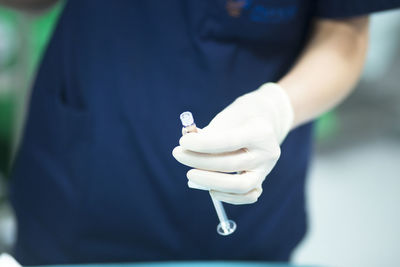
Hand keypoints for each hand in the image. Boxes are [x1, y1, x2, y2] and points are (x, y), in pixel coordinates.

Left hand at [172, 83, 293, 203]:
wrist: (265, 120)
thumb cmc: (240, 117)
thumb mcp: (226, 117)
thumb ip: (208, 133)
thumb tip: (186, 146)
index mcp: (261, 132)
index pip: (228, 142)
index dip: (202, 144)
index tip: (183, 141)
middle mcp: (267, 153)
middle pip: (230, 164)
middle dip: (199, 160)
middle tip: (178, 153)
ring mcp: (266, 170)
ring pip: (239, 185)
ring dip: (210, 181)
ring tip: (190, 174)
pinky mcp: (261, 181)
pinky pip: (247, 196)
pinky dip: (227, 196)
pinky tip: (209, 188)